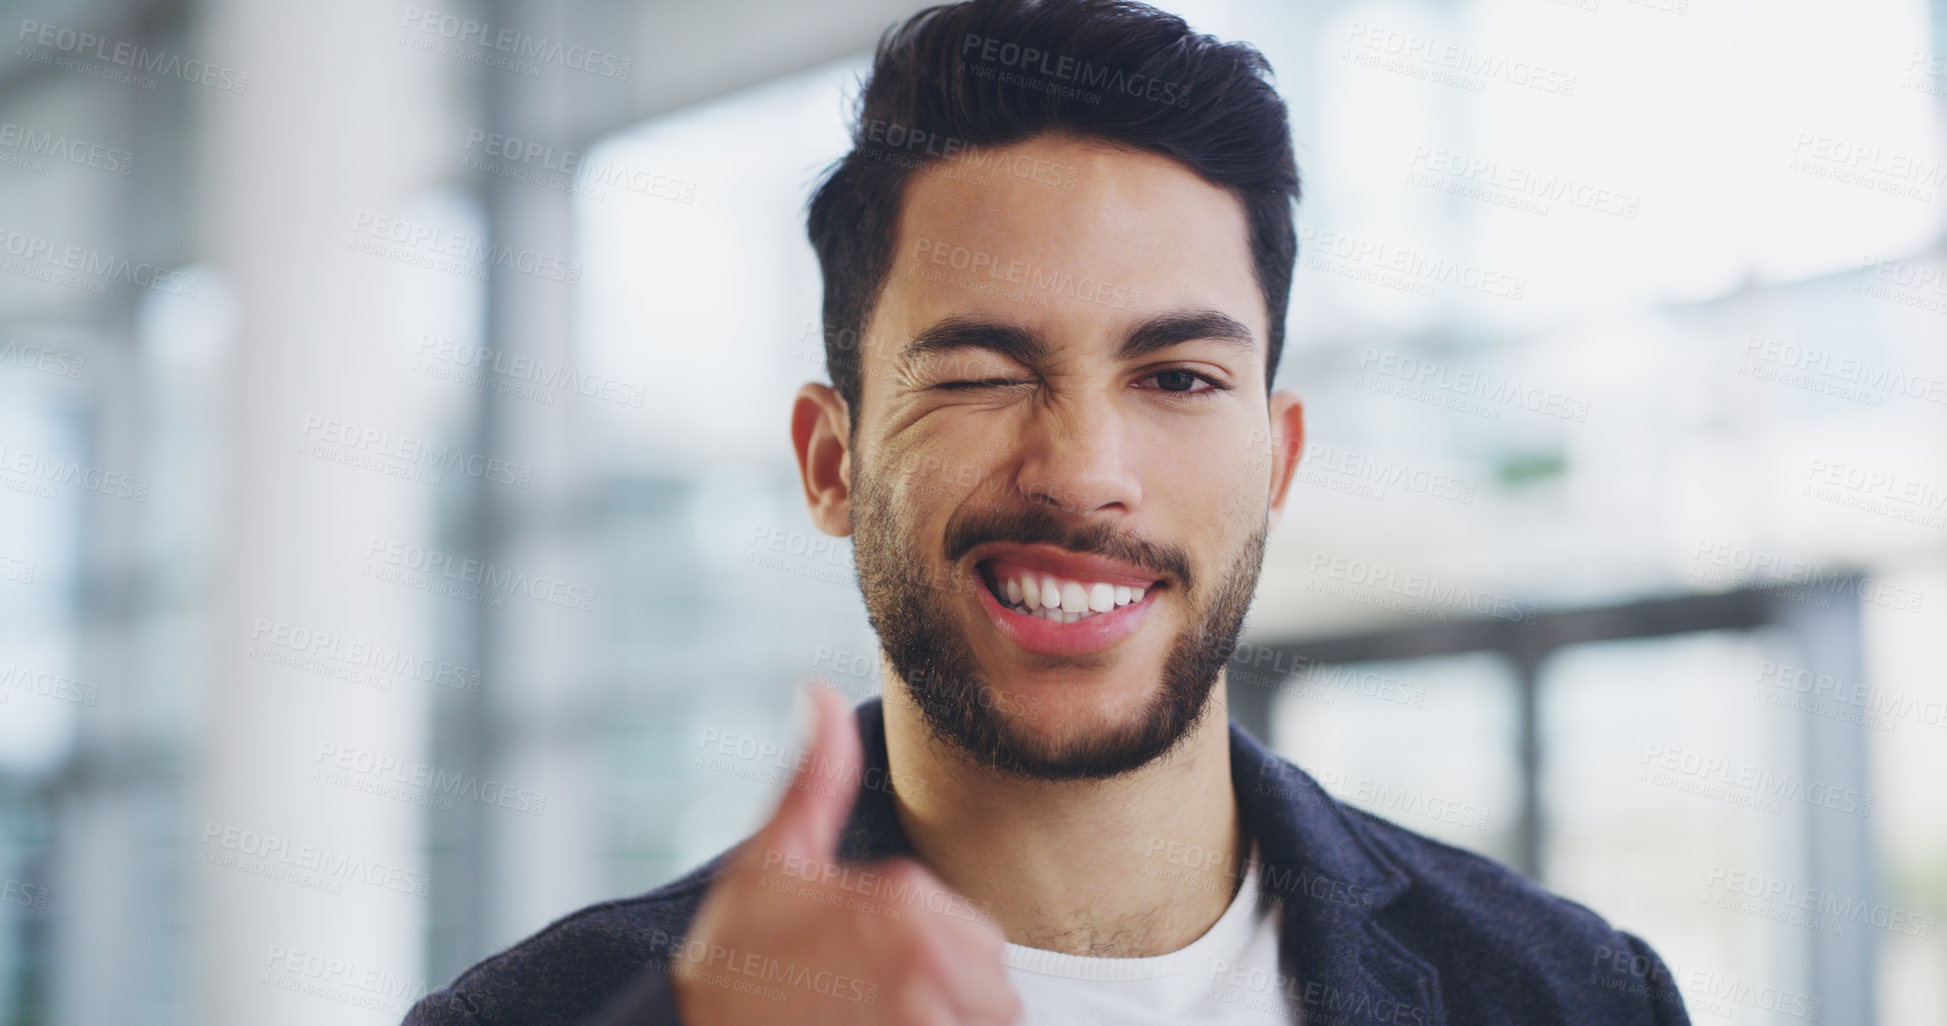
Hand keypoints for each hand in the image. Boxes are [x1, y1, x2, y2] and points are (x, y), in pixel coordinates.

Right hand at [670, 685, 1021, 1025]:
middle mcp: (927, 955)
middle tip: (884, 1001)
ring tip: (887, 1019)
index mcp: (903, 896)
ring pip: (988, 1020)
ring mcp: (924, 1017)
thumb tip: (822, 694)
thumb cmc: (732, 960)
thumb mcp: (772, 860)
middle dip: (953, 992)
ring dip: (951, 1021)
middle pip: (991, 980)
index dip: (933, 953)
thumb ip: (816, 779)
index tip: (879, 967)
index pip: (976, 932)